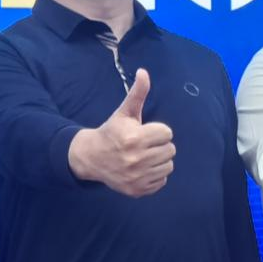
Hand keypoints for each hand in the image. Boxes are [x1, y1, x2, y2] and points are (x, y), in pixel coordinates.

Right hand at [67, 68, 174, 197]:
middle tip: (144, 144)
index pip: (167, 133)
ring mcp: (137, 177)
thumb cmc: (112, 132)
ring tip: (144, 156)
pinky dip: (155, 175)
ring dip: (159, 160)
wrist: (92, 158)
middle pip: (170, 150)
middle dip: (159, 145)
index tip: (144, 132)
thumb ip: (137, 93)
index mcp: (134, 138)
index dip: (157, 130)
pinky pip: (162, 181)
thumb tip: (144, 72)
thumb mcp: (124, 112)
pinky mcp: (138, 190)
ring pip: (168, 166)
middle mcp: (136, 159)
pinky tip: (142, 168)